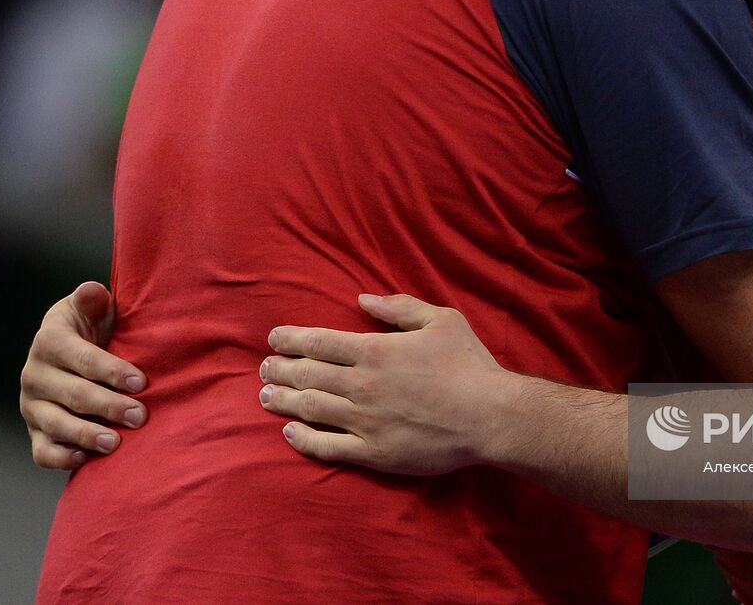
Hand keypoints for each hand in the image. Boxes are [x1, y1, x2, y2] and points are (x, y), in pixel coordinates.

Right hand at [20, 282, 148, 468]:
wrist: (71, 352)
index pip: (83, 359)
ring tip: (115, 443)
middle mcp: (35, 375)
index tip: (141, 382)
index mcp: (50, 341)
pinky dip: (60, 458)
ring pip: (57, 425)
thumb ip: (92, 300)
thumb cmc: (91, 327)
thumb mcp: (91, 308)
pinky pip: (42, 451)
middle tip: (141, 416)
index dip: (112, 371)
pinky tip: (84, 460)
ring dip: (87, 435)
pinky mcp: (35, 431)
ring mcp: (32, 406)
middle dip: (110, 406)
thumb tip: (91, 291)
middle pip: (74, 395)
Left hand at [259, 294, 511, 473]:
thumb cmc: (469, 364)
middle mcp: (362, 386)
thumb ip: (399, 308)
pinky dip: (303, 439)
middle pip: (307, 375)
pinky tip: (289, 432)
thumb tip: (362, 300)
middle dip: (280, 369)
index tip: (273, 339)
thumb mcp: (441, 320)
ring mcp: (364, 422)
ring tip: (265, 396)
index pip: (320, 343)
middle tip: (263, 368)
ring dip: (282, 400)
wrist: (489, 416)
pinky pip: (327, 447)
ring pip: (310, 409)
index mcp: (376, 351)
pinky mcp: (373, 453)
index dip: (292, 339)